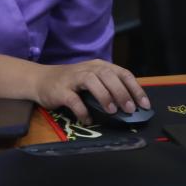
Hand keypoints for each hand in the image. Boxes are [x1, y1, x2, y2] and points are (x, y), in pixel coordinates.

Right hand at [31, 60, 150, 123]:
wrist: (41, 80)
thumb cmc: (71, 82)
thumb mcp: (93, 80)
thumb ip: (109, 88)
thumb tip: (130, 106)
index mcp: (100, 66)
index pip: (122, 73)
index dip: (135, 88)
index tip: (144, 104)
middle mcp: (88, 69)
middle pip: (109, 76)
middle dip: (122, 92)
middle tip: (129, 109)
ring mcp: (73, 78)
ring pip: (92, 82)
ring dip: (104, 96)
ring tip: (112, 111)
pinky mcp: (61, 90)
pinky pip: (73, 99)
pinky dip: (82, 110)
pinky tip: (88, 119)